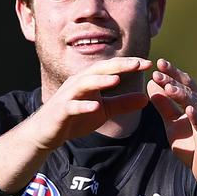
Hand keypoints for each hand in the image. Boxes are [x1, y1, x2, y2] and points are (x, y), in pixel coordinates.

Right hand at [32, 57, 151, 149]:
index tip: (149, 63)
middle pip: (99, 69)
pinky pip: (72, 106)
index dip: (129, 64)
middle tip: (138, 64)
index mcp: (90, 80)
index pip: (111, 68)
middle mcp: (78, 82)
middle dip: (118, 66)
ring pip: (84, 83)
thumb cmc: (76, 117)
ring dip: (100, 81)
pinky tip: (95, 106)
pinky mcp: (60, 111)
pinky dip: (83, 105)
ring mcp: (68, 96)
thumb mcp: (104, 110)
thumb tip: (146, 98)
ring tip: (117, 80)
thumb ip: (123, 103)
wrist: (47, 132)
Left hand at [146, 58, 196, 195]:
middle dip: (172, 81)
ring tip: (169, 87)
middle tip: (157, 72)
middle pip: (188, 90)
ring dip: (182, 95)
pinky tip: (189, 110)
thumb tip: (151, 85)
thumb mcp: (172, 124)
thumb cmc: (193, 145)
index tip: (158, 62)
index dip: (172, 73)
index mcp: (196, 103)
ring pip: (195, 105)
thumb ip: (163, 106)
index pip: (183, 84)